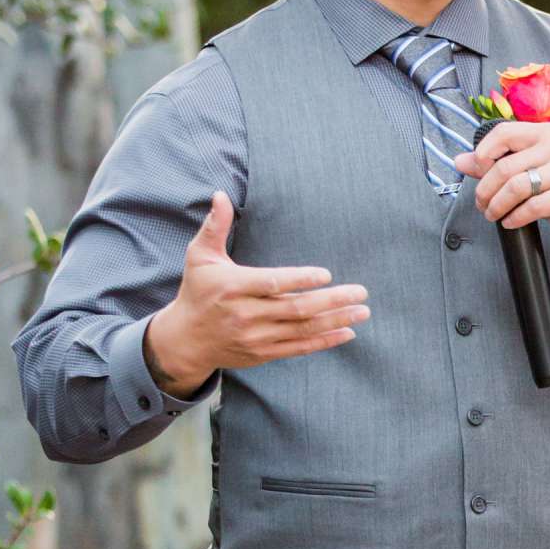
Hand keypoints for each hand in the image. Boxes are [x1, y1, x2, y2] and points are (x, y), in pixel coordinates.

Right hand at [143, 195, 368, 395]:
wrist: (187, 339)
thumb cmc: (198, 290)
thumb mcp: (199, 256)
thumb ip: (214, 226)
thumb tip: (221, 195)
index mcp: (232, 287)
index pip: (272, 283)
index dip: (300, 280)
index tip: (326, 274)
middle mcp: (245, 315)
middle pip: (296, 308)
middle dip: (332, 300)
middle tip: (361, 292)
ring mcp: (256, 337)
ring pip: (302, 329)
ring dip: (336, 320)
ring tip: (362, 311)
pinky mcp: (263, 354)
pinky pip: (299, 348)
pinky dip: (325, 341)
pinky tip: (347, 332)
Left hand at [454, 120, 549, 251]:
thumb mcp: (534, 170)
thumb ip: (498, 163)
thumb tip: (460, 161)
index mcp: (548, 132)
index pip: (504, 132)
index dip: (483, 153)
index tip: (477, 172)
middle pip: (506, 166)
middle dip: (486, 189)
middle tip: (481, 204)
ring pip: (517, 187)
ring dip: (497, 205)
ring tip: (493, 214)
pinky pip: (533, 207)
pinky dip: (515, 217)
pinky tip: (510, 222)